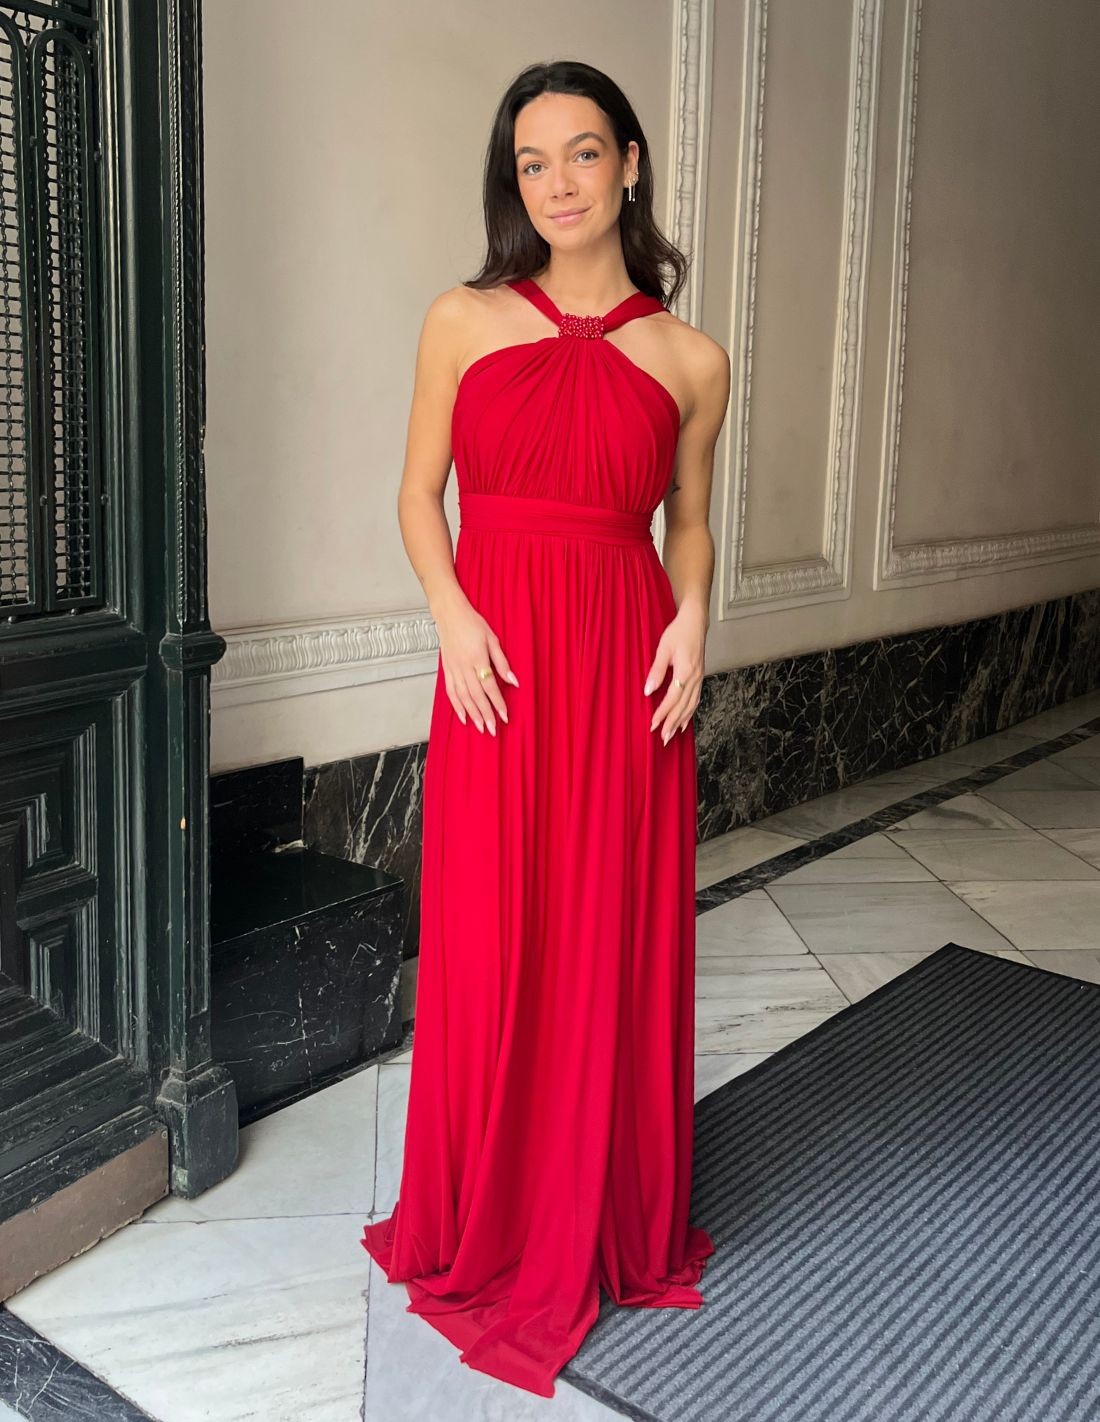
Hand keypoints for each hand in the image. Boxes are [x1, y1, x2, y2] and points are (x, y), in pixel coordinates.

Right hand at [436, 595, 517, 734]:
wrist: (450, 614)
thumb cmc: (472, 624)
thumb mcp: (493, 640)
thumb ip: (502, 663)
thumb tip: (513, 681)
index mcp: (478, 658)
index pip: (489, 686)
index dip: (497, 703)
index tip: (504, 716)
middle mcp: (464, 666)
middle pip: (476, 696)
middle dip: (485, 714)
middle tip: (493, 729)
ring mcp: (454, 669)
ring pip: (463, 697)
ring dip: (472, 714)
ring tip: (480, 727)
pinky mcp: (447, 670)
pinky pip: (451, 692)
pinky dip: (457, 706)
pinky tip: (463, 717)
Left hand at [643, 605, 704, 743]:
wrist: (695, 622)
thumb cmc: (679, 632)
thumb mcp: (663, 648)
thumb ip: (656, 671)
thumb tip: (648, 690)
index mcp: (686, 671)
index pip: (673, 698)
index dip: (663, 712)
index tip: (653, 724)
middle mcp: (695, 677)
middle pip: (683, 706)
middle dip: (672, 723)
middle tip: (663, 738)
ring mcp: (699, 678)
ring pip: (691, 705)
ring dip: (681, 721)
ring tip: (672, 734)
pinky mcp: (700, 677)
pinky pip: (696, 699)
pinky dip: (690, 713)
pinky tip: (685, 722)